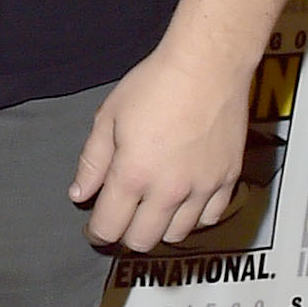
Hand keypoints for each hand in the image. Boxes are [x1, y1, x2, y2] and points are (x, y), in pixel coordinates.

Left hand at [69, 47, 250, 252]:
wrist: (208, 66)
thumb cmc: (155, 85)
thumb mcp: (108, 118)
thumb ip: (92, 162)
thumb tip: (80, 194)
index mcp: (133, 174)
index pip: (109, 227)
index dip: (97, 233)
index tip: (95, 228)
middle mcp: (169, 189)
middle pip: (142, 240)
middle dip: (125, 234)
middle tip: (121, 219)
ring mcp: (202, 188)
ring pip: (177, 235)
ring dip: (159, 228)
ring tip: (152, 208)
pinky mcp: (228, 179)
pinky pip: (211, 218)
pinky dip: (194, 217)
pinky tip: (184, 202)